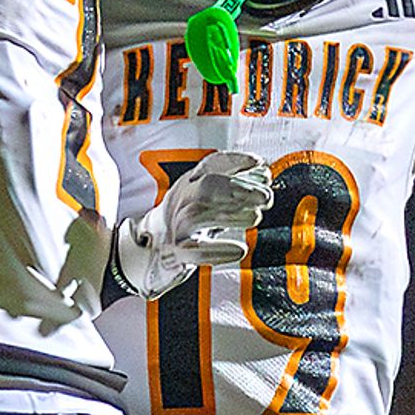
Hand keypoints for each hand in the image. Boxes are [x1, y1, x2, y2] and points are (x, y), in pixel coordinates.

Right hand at [111, 149, 272, 295]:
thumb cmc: (187, 221)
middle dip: (239, 189)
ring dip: (233, 214)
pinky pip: (195, 251)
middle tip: (265, 197)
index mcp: (191, 182)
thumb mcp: (207, 196)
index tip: (259, 164)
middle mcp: (182, 200)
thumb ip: (234, 185)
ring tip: (255, 217)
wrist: (149, 249)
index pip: (211, 164)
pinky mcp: (177, 253)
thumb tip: (263, 174)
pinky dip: (219, 250)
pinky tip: (239, 250)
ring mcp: (177, 226)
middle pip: (206, 188)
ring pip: (200, 215)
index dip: (236, 161)